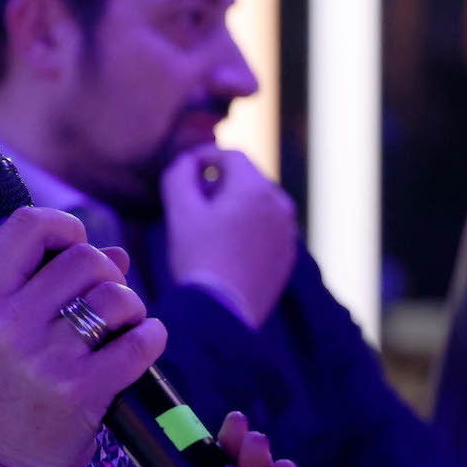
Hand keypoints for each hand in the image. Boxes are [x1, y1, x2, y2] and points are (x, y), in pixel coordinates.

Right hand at [0, 207, 166, 466]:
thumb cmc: (12, 393)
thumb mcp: (7, 333)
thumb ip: (50, 283)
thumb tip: (117, 254)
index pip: (25, 224)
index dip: (63, 226)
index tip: (74, 247)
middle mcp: (9, 324)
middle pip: (83, 257)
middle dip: (108, 274)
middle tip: (104, 304)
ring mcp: (44, 359)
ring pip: (115, 296)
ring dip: (131, 307)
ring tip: (121, 328)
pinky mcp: (81, 391)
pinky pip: (139, 342)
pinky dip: (151, 339)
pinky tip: (142, 346)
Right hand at [162, 145, 297, 328]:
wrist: (222, 312)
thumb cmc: (198, 258)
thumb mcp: (180, 212)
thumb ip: (179, 175)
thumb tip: (186, 162)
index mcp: (255, 188)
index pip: (230, 155)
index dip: (205, 156)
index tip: (186, 169)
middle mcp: (279, 204)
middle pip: (247, 178)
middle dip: (220, 182)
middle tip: (193, 200)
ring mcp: (287, 232)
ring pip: (259, 204)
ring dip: (235, 204)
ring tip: (209, 225)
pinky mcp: (287, 255)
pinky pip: (267, 228)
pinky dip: (248, 227)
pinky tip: (226, 246)